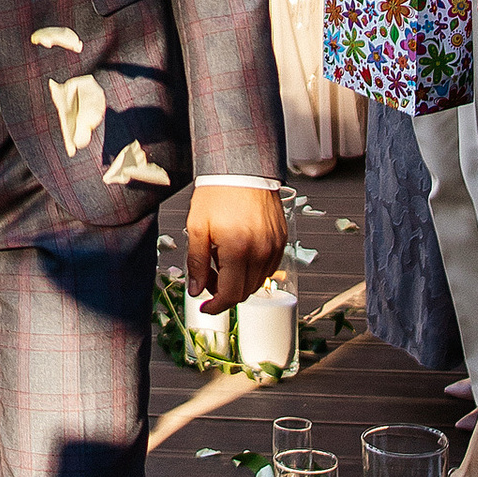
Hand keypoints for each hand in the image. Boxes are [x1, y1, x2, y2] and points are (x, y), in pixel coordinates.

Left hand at [185, 180, 285, 312]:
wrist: (241, 168)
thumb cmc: (217, 193)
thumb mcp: (197, 227)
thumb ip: (197, 262)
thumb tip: (196, 290)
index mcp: (237, 249)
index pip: (230, 294)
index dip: (216, 306)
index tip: (206, 307)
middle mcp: (260, 251)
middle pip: (245, 292)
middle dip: (225, 293)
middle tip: (208, 280)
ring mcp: (274, 246)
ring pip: (258, 282)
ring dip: (239, 282)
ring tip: (221, 262)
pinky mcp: (281, 240)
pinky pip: (269, 267)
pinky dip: (253, 270)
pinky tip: (238, 255)